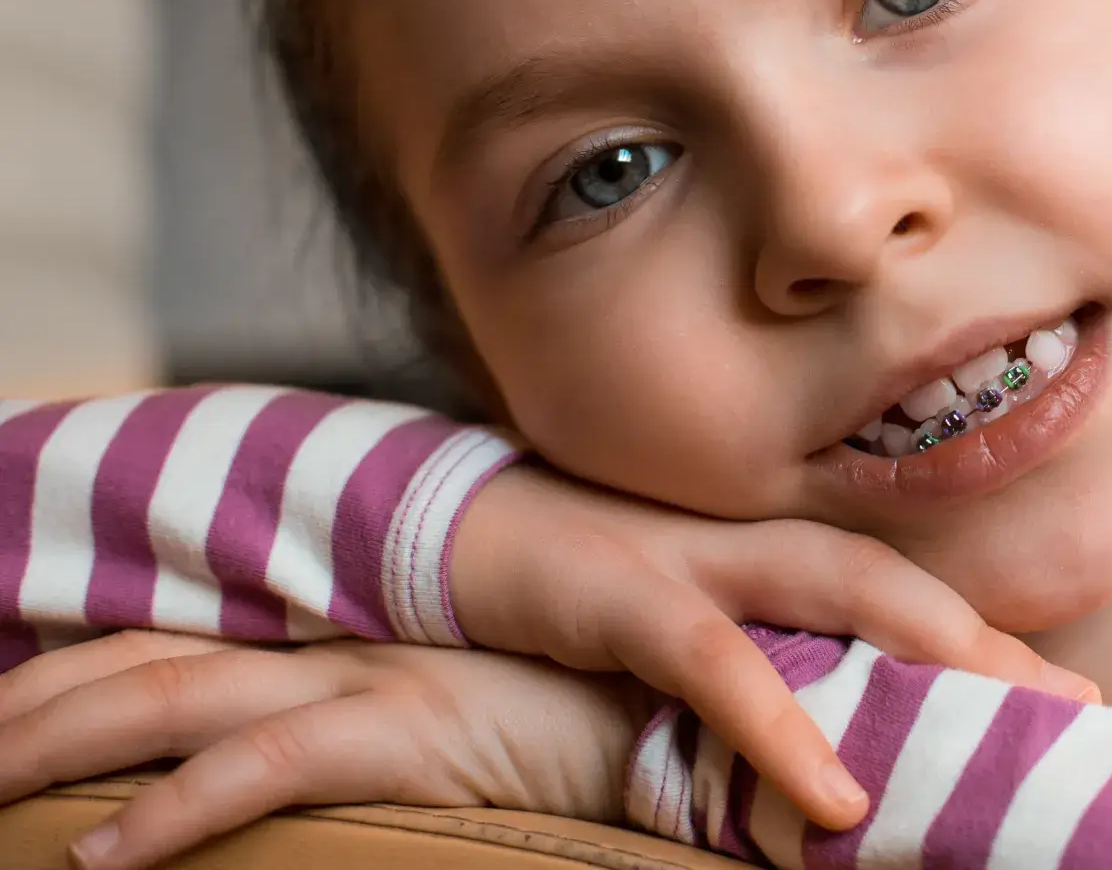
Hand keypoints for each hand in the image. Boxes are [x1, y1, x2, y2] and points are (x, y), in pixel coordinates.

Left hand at [0, 628, 655, 869]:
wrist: (691, 678)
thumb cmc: (593, 689)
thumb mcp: (473, 694)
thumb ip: (401, 701)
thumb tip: (338, 729)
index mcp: (349, 619)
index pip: (184, 629)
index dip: (86, 654)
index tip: (14, 689)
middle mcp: (342, 635)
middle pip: (150, 656)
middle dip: (35, 696)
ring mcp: (370, 675)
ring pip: (174, 696)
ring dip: (59, 742)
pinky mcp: (409, 728)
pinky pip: (266, 766)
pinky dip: (170, 814)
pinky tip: (98, 857)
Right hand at [451, 465, 1099, 828]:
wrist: (452, 533)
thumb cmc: (574, 595)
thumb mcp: (673, 632)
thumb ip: (751, 662)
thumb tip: (826, 739)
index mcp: (763, 558)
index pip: (894, 594)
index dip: (979, 640)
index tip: (1064, 695)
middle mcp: (747, 546)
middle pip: (897, 588)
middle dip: (990, 643)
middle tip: (1085, 707)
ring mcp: (691, 559)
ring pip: (837, 597)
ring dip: (928, 658)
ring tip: (1011, 726)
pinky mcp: (623, 596)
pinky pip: (715, 665)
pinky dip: (778, 725)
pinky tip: (831, 795)